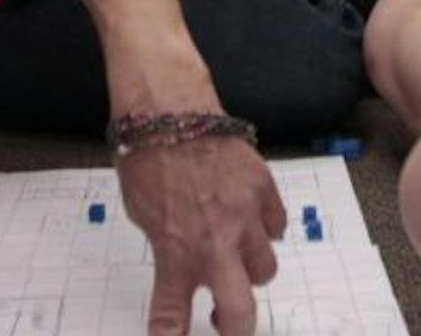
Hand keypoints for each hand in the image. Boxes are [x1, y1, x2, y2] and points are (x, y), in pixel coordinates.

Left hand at [118, 135, 284, 334]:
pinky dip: (264, 229)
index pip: (172, 317)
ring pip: (266, 268)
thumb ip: (168, 248)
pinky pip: (277, 225)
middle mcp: (215, 241)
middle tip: (226, 324)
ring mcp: (246, 215)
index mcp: (175, 251)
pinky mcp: (264, 188)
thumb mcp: (143, 214)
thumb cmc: (147, 156)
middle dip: (236, 328)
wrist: (170, 107)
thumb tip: (180, 267)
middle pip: (241, 311)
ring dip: (250, 270)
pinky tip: (247, 218)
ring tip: (234, 256)